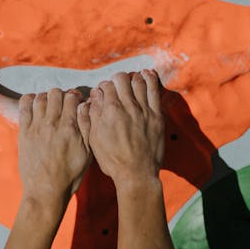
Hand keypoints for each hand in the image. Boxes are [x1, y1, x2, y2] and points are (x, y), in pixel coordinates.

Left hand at [18, 87, 92, 203]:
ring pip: (40, 98)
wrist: (46, 190)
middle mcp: (52, 123)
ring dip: (46, 98)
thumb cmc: (69, 175)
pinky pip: (24, 107)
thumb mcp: (87, 153)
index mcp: (70, 128)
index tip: (76, 101)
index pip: (71, 98)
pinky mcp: (24, 132)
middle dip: (61, 95)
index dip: (75, 96)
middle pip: (56, 94)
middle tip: (62, 104)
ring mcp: (36, 127)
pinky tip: (34, 103)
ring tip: (50, 105)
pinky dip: (29, 100)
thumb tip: (86, 106)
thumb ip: (87, 127)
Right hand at [77, 70, 163, 185]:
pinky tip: (147, 75)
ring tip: (131, 79)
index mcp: (110, 111)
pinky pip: (154, 91)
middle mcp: (128, 106)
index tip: (103, 92)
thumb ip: (93, 115)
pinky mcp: (156, 116)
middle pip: (122, 79)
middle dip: (117, 79)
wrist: (136, 173)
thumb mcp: (94, 139)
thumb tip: (94, 97)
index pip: (106, 86)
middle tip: (116, 85)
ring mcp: (144, 110)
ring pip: (139, 81)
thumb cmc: (113, 160)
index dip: (103, 87)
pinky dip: (150, 79)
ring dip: (133, 77)